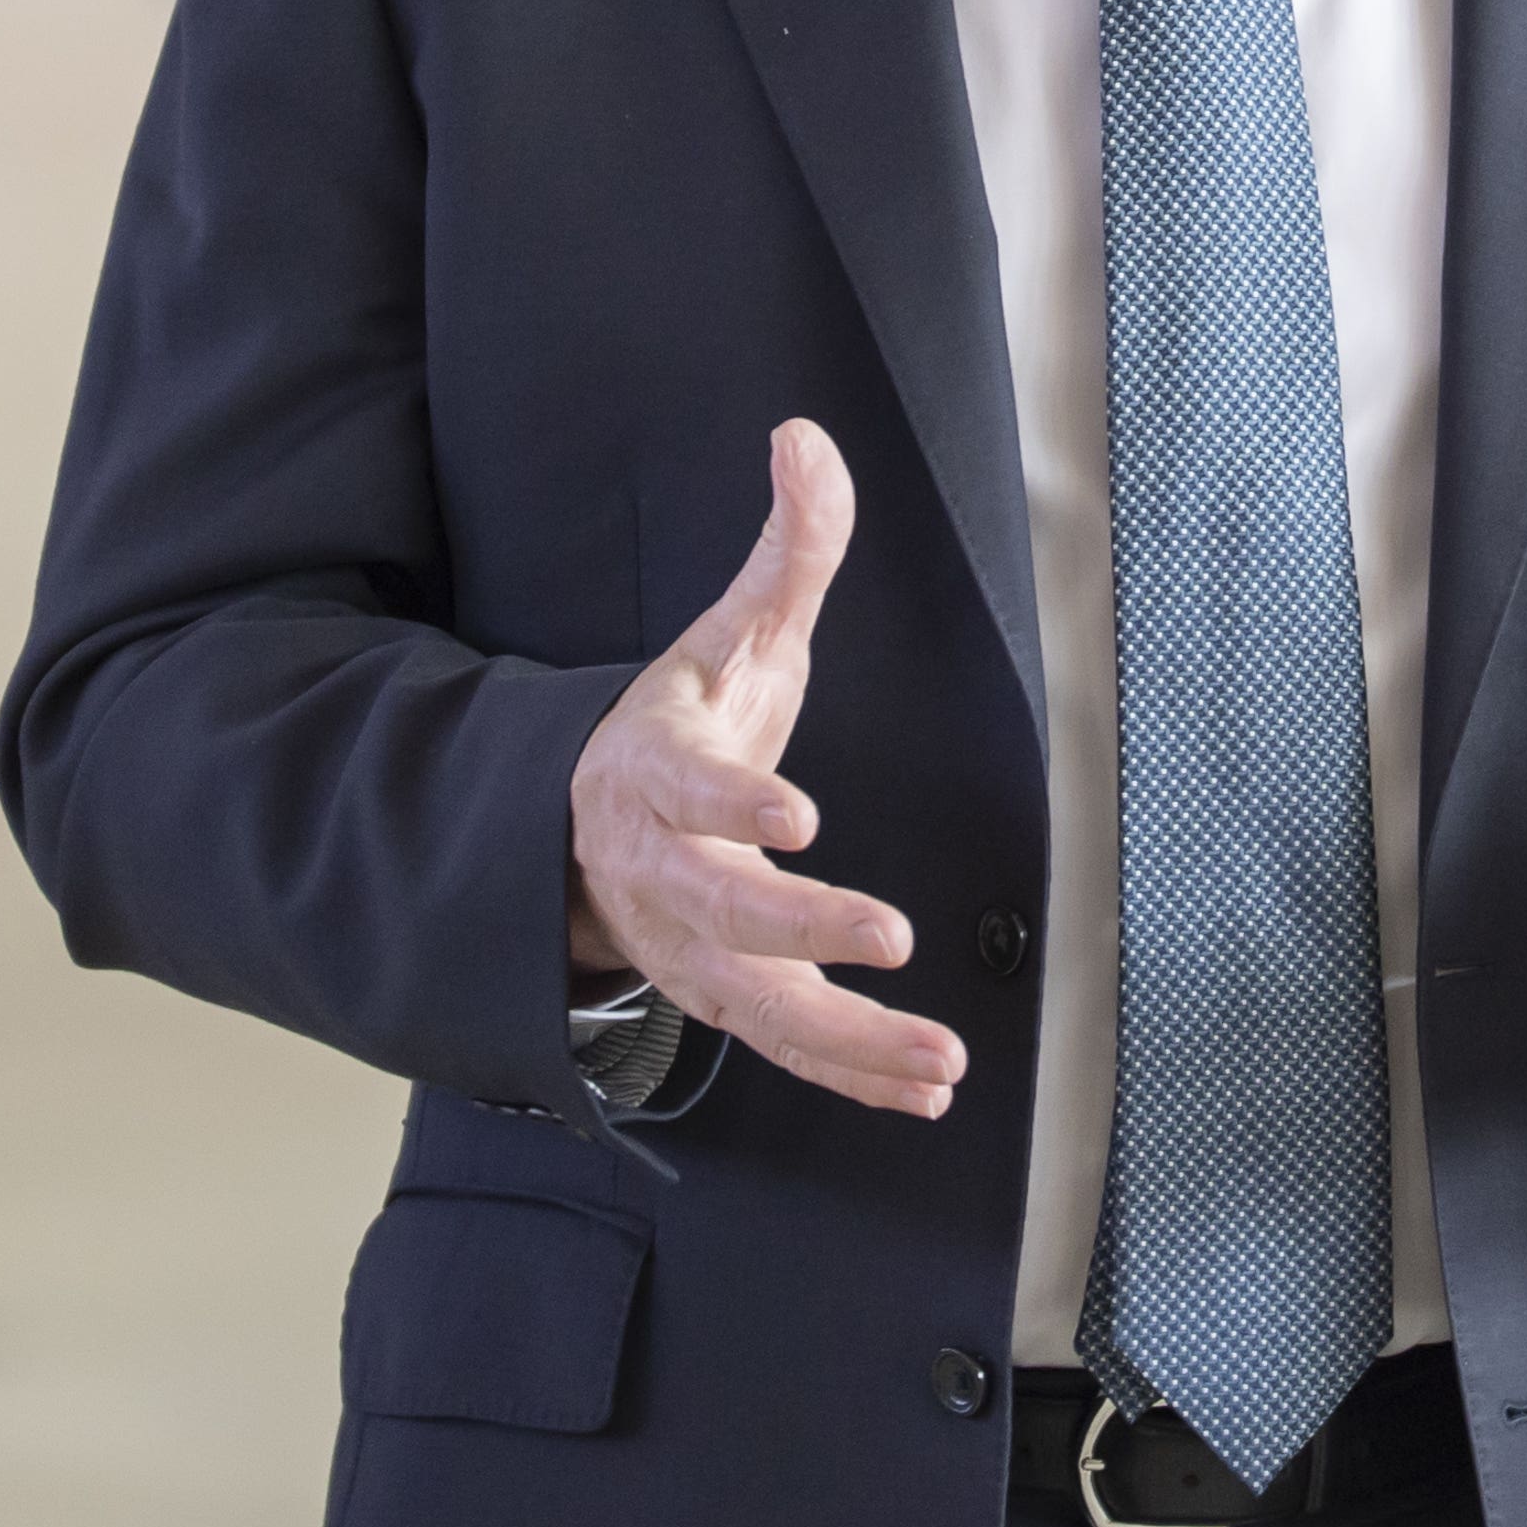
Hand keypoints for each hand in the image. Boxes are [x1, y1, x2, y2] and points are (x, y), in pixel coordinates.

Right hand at [566, 420, 965, 1118]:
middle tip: (884, 934)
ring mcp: (692, 950)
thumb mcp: (730, 632)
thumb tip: (808, 436)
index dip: (738, 804)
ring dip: (851, 1037)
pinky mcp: (729, 998)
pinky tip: (928, 1090)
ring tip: (937, 1055)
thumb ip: (785, 546)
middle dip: (803, 927)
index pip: (692, 791)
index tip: (795, 813)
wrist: (589, 828)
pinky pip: (791, 1048)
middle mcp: (666, 874)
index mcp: (657, 774)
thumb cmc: (683, 722)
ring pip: (764, 1006)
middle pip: (726, 912)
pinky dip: (856, 1074)